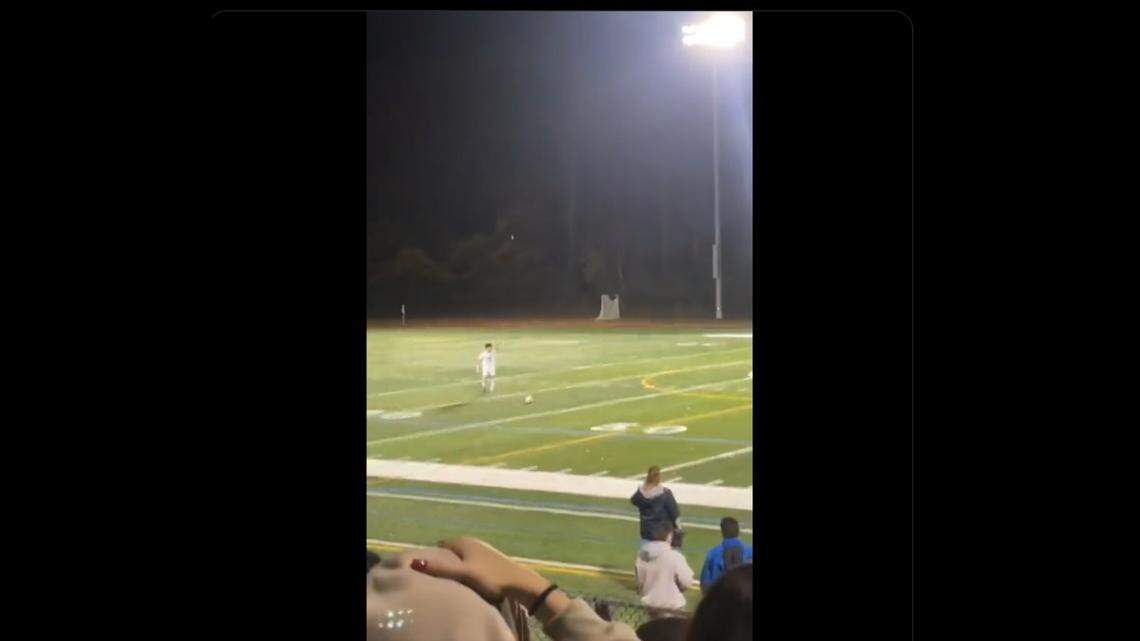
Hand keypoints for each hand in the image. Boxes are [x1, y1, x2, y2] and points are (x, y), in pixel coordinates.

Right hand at [410, 537, 548, 604]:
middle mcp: (473, 541)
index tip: (425, 568)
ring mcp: (483, 550)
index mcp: (464, 541)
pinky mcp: (490, 560)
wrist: (519, 583)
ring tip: (448, 579)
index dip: (432, 554)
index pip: (441, 544)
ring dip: (454, 565)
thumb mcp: (462, 573)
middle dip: (443, 559)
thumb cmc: (490, 577)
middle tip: (434, 575)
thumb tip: (415, 562)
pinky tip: (465, 579)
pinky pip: (471, 562)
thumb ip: (440, 568)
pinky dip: (465, 568)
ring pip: (462, 556)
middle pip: (451, 550)